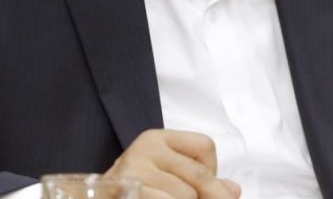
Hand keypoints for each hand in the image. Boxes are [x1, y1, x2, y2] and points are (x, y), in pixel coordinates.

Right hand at [104, 129, 241, 198]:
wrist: (98, 198)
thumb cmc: (136, 191)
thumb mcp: (169, 179)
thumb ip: (202, 181)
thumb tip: (234, 191)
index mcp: (156, 139)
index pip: (205, 145)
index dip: (212, 171)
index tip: (202, 187)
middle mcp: (145, 148)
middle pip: (199, 175)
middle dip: (209, 197)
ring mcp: (134, 171)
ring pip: (186, 195)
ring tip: (169, 198)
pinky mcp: (129, 189)